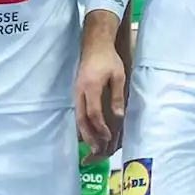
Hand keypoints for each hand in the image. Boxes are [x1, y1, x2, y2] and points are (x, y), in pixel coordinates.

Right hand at [74, 41, 125, 160]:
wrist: (94, 44)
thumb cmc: (108, 59)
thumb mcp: (118, 76)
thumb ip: (117, 96)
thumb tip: (118, 116)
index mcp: (91, 87)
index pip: (94, 113)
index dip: (100, 127)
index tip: (108, 137)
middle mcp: (80, 92)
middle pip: (81, 118)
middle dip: (88, 136)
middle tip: (96, 150)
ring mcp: (76, 92)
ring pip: (78, 116)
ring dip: (85, 132)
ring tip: (92, 145)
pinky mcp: (77, 92)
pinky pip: (78, 111)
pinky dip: (83, 123)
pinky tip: (88, 131)